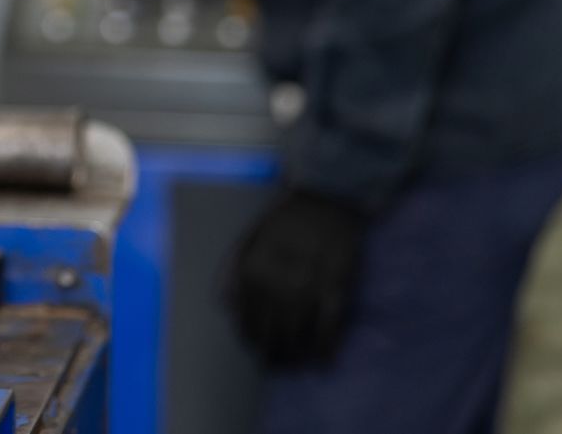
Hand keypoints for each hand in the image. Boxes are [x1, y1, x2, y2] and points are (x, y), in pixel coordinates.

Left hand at [225, 189, 365, 366]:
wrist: (326, 199)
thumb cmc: (284, 219)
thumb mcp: (248, 238)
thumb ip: (233, 270)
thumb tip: (225, 306)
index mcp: (253, 268)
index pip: (247, 317)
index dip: (250, 337)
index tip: (253, 347)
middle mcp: (278, 281)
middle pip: (271, 330)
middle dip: (270, 352)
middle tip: (272, 363)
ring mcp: (308, 286)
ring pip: (298, 334)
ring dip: (294, 355)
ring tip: (293, 364)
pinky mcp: (336, 288)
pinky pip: (328, 327)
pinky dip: (325, 348)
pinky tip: (322, 361)